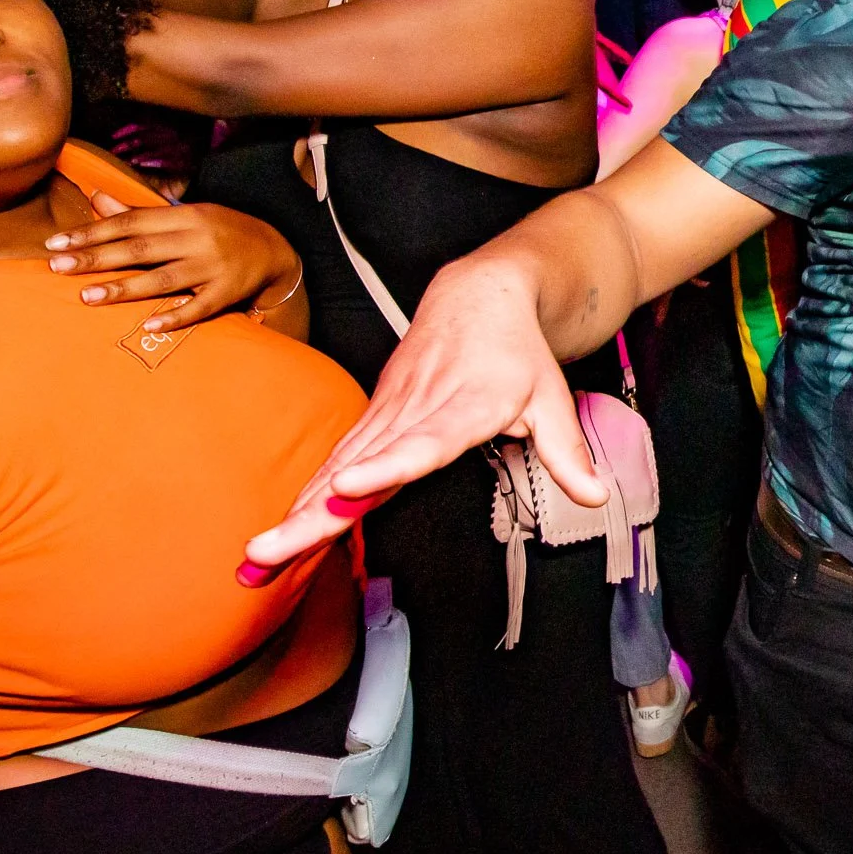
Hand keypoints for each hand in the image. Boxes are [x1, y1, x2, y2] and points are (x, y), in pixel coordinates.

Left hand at [46, 192, 299, 331]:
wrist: (276, 251)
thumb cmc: (220, 231)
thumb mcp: (184, 215)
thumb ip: (139, 212)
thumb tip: (96, 199)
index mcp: (185, 215)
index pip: (131, 222)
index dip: (92, 231)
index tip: (56, 243)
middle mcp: (198, 239)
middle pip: (140, 248)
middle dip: (97, 257)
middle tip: (58, 267)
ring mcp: (214, 267)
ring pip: (164, 278)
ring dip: (124, 288)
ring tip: (87, 296)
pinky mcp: (228, 293)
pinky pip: (199, 307)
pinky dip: (175, 316)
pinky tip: (149, 325)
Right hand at [239, 257, 610, 579]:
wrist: (480, 296)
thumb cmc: (518, 353)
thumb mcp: (552, 397)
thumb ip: (567, 451)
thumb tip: (596, 496)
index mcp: (464, 405)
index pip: (423, 442)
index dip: (387, 466)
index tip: (348, 488)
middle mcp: (416, 408)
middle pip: (360, 465)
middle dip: (312, 510)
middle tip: (269, 549)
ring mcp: (388, 412)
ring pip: (335, 466)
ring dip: (294, 511)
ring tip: (256, 557)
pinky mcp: (373, 417)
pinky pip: (333, 461)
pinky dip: (301, 497)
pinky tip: (275, 536)